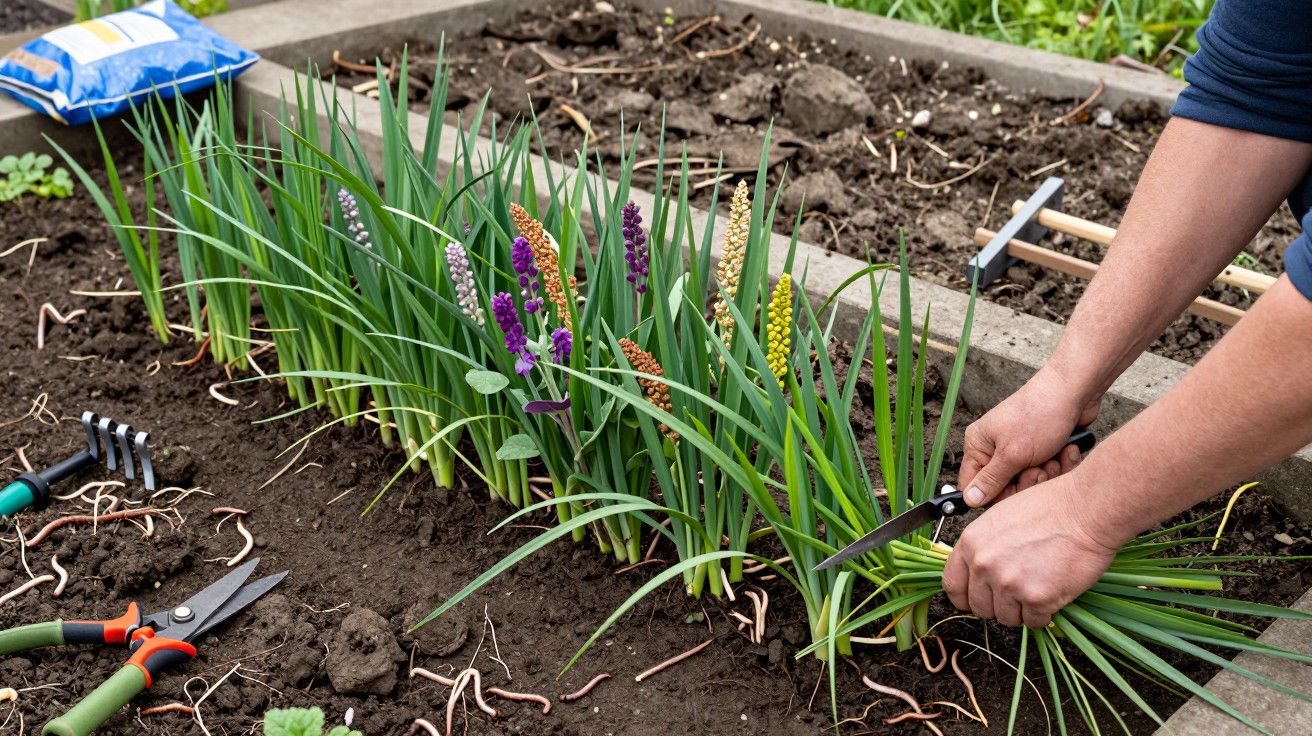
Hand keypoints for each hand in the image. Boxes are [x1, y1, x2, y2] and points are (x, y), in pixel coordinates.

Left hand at [942, 473, 1116, 627]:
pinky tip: (1052, 593)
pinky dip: (1044, 614)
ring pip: (1007, 618)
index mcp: (971, 543)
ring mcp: (1009, 584)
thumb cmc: (1049, 508)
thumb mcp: (1000, 518)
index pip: (952, 586)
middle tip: (1017, 592)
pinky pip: (1034, 622)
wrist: (1085, 511)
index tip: (977, 598)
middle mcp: (984, 565)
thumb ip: (984, 548)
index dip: (966, 597)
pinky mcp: (1037, 599)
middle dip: (997, 605)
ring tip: (1038, 587)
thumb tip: (978, 571)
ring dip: (1022, 610)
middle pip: (979, 608)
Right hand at [958, 367, 1100, 506]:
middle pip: (1005, 487)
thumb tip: (969, 500)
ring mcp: (1019, 448)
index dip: (994, 495)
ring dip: (1047, 473)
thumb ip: (991, 480)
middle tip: (1038, 468)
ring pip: (1030, 481)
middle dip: (1027, 482)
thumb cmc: (1040, 414)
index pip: (975, 485)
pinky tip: (1065, 451)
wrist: (1074, 392)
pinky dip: (1059, 464)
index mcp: (979, 445)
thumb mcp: (1013, 454)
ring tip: (1053, 456)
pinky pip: (1047, 471)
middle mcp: (995, 447)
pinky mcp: (1041, 449)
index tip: (1013, 491)